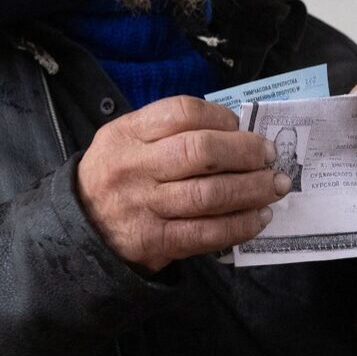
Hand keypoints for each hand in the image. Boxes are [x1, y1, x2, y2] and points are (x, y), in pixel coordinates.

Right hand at [77, 96, 289, 273]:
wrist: (81, 228)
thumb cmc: (118, 175)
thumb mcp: (127, 139)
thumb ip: (170, 130)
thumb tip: (235, 130)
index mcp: (127, 133)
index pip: (182, 113)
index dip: (220, 117)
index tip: (241, 126)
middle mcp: (134, 167)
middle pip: (200, 152)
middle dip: (245, 153)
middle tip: (269, 156)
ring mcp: (145, 207)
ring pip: (209, 195)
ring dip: (252, 190)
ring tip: (275, 186)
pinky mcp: (156, 242)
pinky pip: (206, 233)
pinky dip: (240, 225)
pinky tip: (259, 217)